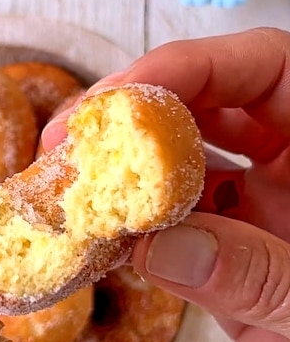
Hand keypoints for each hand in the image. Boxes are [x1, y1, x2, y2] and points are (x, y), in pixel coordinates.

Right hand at [42, 26, 289, 341]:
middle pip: (211, 110)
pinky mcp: (241, 269)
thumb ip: (260, 275)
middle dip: (140, 116)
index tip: (127, 94)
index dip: (192, 66)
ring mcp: (269, 218)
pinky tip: (97, 245)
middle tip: (75, 138)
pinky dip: (136, 240)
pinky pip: (179, 240)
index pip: (267, 67)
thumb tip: (160, 247)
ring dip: (128, 180)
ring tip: (70, 191)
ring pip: (187, 174)